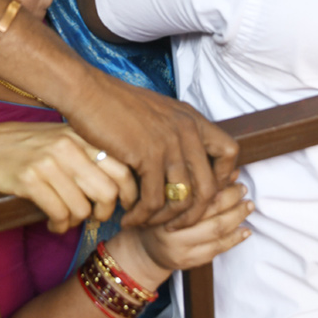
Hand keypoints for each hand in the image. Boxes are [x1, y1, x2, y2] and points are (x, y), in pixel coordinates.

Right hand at [0, 121, 138, 233]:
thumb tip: (123, 187)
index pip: (122, 169)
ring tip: (65, 219)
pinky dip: (58, 225)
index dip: (128, 195)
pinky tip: (52, 222)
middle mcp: (68, 146)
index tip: (123, 206)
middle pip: (107, 193)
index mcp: (80, 136)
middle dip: (102, 213)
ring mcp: (48, 161)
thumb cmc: (27, 148)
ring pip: (81, 208)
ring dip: (75, 222)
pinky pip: (58, 214)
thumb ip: (90, 154)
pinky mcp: (29, 179)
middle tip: (93, 217)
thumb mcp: (62, 140)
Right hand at [64, 73, 237, 228]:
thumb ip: (175, 133)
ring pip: (182, 198)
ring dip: (164, 219)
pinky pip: (153, 199)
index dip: (222, 177)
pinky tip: (129, 218)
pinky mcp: (147, 155)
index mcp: (192, 119)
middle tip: (174, 225)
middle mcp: (187, 130)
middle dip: (193, 213)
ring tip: (146, 223)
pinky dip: (142, 215)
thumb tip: (184, 162)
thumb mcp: (157, 113)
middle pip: (208, 186)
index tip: (202, 192)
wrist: (88, 93)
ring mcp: (169, 142)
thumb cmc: (115, 104)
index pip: (230, 151)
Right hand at [115, 181, 251, 284]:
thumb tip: (225, 171)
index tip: (233, 175)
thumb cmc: (154, 217)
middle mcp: (170, 228)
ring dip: (236, 217)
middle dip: (231, 199)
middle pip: (208, 212)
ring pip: (215, 231)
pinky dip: (233, 239)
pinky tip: (245, 230)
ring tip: (248, 206)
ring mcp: (180, 247)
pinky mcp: (188, 262)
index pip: (196, 193)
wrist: (142, 252)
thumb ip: (191, 182)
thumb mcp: (164, 194)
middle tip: (243, 189)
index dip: (218, 184)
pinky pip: (215, 250)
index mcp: (163, 206)